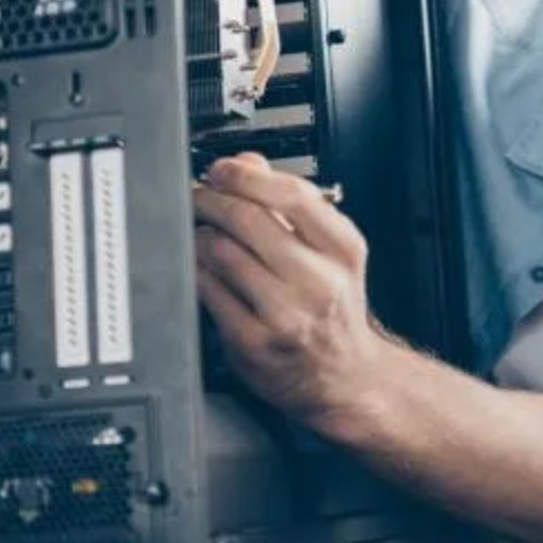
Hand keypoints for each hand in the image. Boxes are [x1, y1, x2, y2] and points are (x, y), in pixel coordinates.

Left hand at [191, 153, 384, 427]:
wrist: (346, 379)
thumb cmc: (335, 311)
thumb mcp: (331, 252)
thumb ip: (291, 204)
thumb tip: (248, 163)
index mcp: (343, 249)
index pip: (292, 194)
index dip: (246, 175)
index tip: (222, 169)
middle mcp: (319, 282)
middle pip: (248, 219)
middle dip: (211, 199)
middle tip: (199, 195)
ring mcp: (285, 314)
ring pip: (221, 252)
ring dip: (200, 235)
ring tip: (201, 232)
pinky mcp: (252, 341)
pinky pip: (208, 289)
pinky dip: (196, 270)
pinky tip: (202, 267)